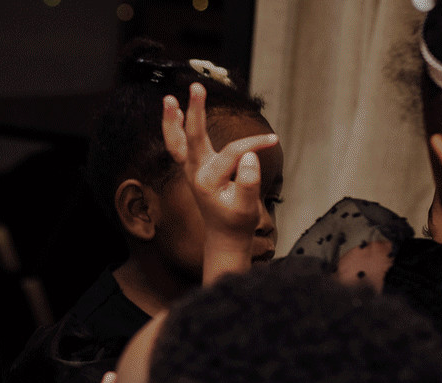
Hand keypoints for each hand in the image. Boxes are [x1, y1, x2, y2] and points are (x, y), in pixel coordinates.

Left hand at [162, 82, 278, 246]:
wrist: (225, 236)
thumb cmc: (237, 222)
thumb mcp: (247, 207)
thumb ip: (248, 183)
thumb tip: (250, 156)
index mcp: (207, 181)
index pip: (232, 153)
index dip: (254, 144)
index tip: (273, 141)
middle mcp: (195, 173)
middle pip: (194, 137)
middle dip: (196, 112)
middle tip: (196, 87)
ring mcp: (191, 170)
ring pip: (177, 142)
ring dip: (173, 120)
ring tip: (169, 99)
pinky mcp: (193, 168)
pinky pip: (179, 146)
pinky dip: (175, 129)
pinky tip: (175, 111)